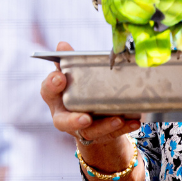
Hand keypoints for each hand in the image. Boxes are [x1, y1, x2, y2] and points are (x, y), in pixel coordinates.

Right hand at [42, 42, 143, 180]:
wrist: (91, 117)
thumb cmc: (78, 90)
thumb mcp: (72, 76)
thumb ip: (67, 62)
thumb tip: (62, 45)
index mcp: (55, 98)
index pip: (48, 91)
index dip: (52, 84)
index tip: (60, 77)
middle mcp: (64, 116)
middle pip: (64, 122)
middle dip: (74, 121)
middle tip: (86, 118)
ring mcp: (82, 129)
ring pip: (90, 132)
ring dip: (104, 126)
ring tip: (117, 119)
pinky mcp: (100, 135)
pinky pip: (111, 134)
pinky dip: (123, 128)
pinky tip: (133, 121)